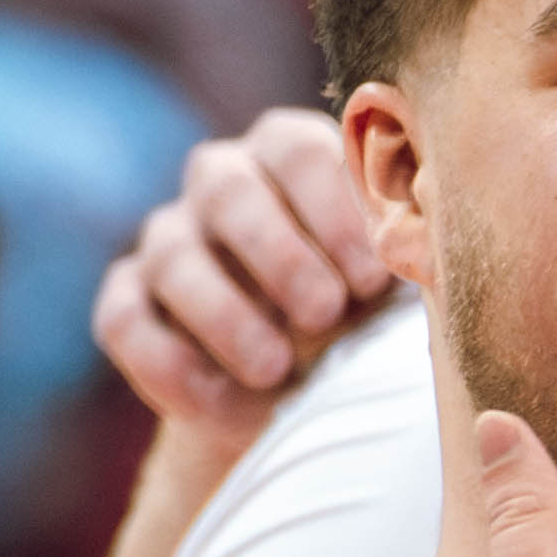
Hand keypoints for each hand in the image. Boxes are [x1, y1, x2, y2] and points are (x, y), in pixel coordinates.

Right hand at [88, 107, 390, 421]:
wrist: (301, 400)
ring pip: (171, 253)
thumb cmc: (364, 319)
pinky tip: (220, 407)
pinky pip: (125, 320)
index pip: (297, 149)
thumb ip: (408, 259)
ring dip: (225, 314)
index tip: (371, 278)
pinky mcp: (128, 304)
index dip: (333, 210)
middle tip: (323, 314)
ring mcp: (167, 241)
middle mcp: (220, 183)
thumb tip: (431, 254)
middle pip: (225, 187)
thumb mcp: (395, 290)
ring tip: (274, 369)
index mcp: (291, 156)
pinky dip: (170, 365)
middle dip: (278, 254)